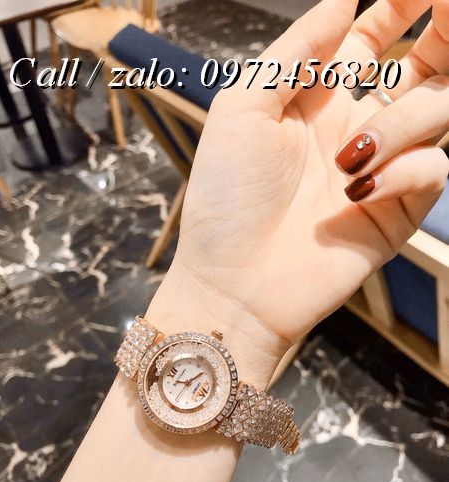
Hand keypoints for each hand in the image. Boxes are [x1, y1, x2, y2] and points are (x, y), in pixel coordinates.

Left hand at [150, 0, 447, 385]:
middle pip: (427, 62)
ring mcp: (383, 166)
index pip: (375, 34)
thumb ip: (294, 52)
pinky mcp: (399, 210)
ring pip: (439, 107)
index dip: (401, 3)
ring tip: (347, 160)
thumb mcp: (242, 109)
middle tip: (446, 9)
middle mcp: (359, 124)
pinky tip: (359, 191)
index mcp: (320, 97)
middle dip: (445, 32)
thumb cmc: (226, 199)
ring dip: (401, 121)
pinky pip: (433, 168)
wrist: (233, 282)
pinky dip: (403, 169)